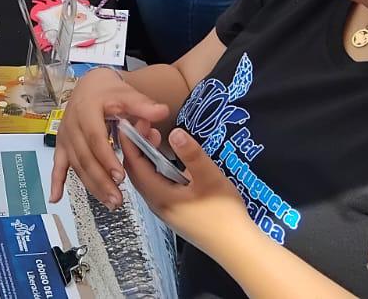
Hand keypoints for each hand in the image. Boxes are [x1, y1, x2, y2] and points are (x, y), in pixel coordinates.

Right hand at [48, 67, 171, 206]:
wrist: (90, 86)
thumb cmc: (109, 91)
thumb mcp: (127, 94)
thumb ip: (143, 105)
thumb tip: (163, 111)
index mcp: (87, 111)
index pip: (96, 138)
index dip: (106, 158)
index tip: (120, 176)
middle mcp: (72, 125)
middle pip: (85, 157)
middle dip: (101, 180)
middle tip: (117, 199)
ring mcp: (65, 136)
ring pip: (76, 165)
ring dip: (91, 185)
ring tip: (109, 202)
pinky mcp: (62, 144)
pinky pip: (57, 164)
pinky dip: (56, 182)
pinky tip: (55, 198)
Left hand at [120, 128, 252, 248]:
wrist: (236, 247)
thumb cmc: (223, 212)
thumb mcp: (210, 178)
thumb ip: (191, 154)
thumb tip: (174, 131)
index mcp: (159, 196)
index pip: (134, 165)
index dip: (131, 142)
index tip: (133, 121)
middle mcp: (156, 204)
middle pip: (137, 172)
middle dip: (138, 147)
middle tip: (147, 125)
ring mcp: (165, 210)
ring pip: (146, 180)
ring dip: (148, 158)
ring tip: (157, 138)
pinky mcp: (175, 213)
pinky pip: (157, 186)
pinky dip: (156, 169)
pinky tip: (169, 161)